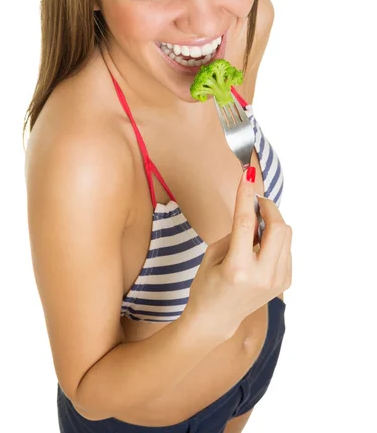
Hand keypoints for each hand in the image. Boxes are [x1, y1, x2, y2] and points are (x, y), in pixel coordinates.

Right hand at [184, 168, 291, 341]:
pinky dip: (275, 238)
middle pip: (278, 227)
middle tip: (256, 201)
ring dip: (272, 221)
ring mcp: (277, 281)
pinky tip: (260, 245)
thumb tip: (254, 211)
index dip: (246, 195)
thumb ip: (236, 231)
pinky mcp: (285, 282)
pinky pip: (286, 248)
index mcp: (238, 269)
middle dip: (268, 207)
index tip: (247, 175)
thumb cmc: (207, 286)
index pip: (245, 223)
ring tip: (255, 225)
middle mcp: (262, 275)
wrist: (216, 319)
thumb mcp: (213, 254)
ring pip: (286, 235)